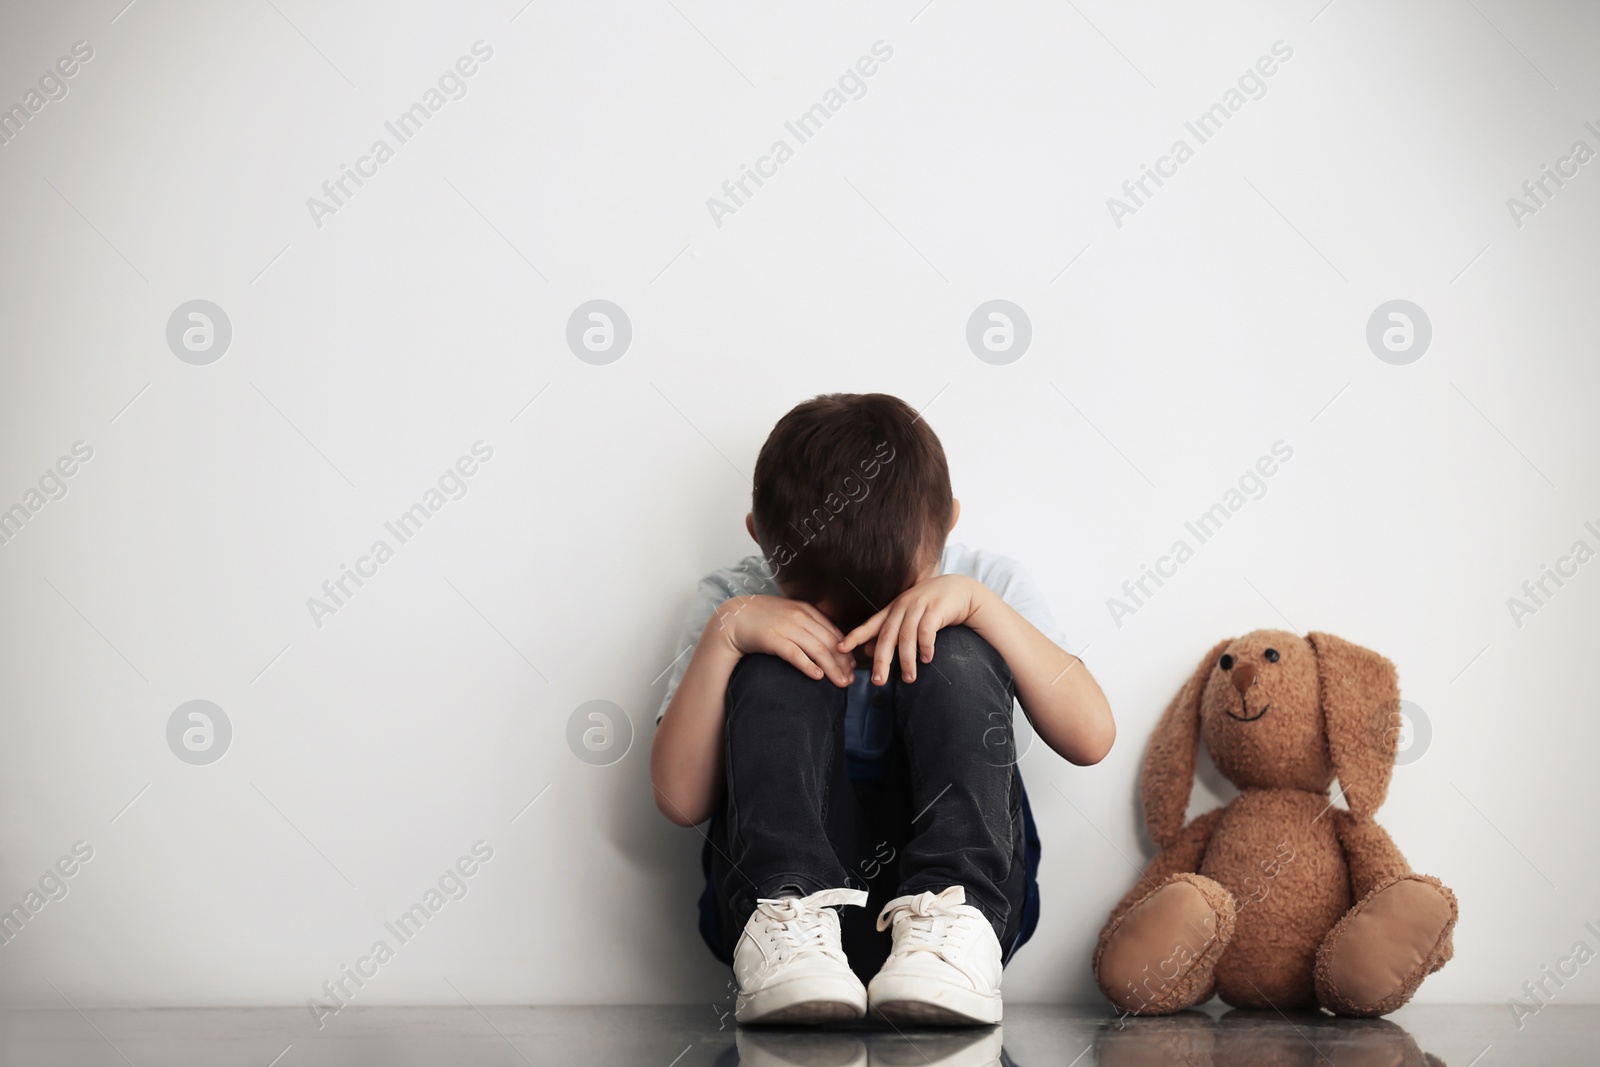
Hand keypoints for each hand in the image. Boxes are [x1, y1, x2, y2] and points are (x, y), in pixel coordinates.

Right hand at [713, 596, 855, 685]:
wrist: (733, 618)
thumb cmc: (762, 619)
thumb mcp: (788, 615)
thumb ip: (806, 624)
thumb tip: (825, 642)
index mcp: (806, 610)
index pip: (833, 632)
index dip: (846, 650)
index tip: (853, 666)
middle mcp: (800, 617)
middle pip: (829, 643)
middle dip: (844, 663)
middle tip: (851, 680)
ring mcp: (787, 627)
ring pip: (818, 650)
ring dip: (833, 668)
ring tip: (842, 683)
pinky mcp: (773, 639)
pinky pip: (795, 654)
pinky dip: (808, 666)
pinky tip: (818, 677)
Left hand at [836, 575, 985, 684]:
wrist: (959, 589)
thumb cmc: (930, 607)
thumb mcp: (906, 617)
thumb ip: (888, 633)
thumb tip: (867, 652)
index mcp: (892, 610)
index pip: (870, 625)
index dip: (855, 636)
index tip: (840, 649)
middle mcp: (902, 607)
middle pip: (887, 636)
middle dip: (882, 660)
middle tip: (878, 682)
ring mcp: (918, 606)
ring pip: (907, 637)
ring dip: (907, 660)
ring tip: (909, 679)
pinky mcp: (936, 609)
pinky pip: (927, 631)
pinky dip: (926, 647)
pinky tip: (927, 659)